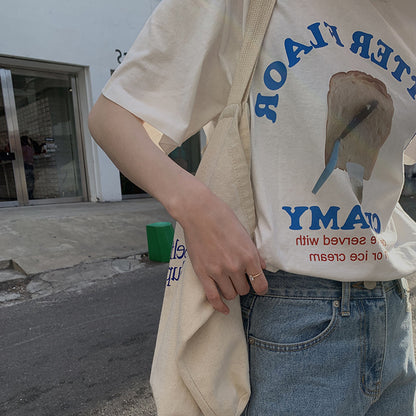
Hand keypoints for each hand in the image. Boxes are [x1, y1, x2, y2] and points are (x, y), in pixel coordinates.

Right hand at [177, 186, 267, 314]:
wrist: (199, 212)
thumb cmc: (222, 218)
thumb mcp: (244, 233)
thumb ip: (253, 253)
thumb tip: (262, 267)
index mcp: (248, 255)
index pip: (260, 284)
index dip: (260, 288)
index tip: (258, 287)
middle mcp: (235, 266)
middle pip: (244, 290)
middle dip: (243, 285)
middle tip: (238, 276)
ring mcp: (218, 271)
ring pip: (230, 294)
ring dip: (231, 290)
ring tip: (228, 282)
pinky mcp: (203, 273)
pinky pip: (213, 297)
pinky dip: (219, 306)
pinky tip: (223, 309)